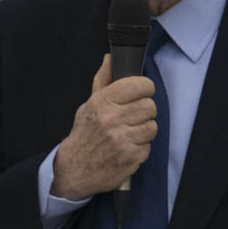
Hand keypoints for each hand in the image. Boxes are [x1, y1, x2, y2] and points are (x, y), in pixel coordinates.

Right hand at [52, 53, 156, 199]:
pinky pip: (148, 147)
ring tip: (129, 134)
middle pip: (150, 106)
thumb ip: (103, 81)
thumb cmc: (84, 135)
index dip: (144, 88)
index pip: (139, 85)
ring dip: (144, 131)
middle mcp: (112, 119)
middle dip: (145, 111)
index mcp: (102, 102)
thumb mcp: (89, 105)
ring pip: (152, 126)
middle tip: (134, 117)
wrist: (75, 169)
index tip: (141, 93)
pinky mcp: (130, 157)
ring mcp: (122, 139)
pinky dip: (140, 149)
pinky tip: (127, 148)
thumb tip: (110, 59)